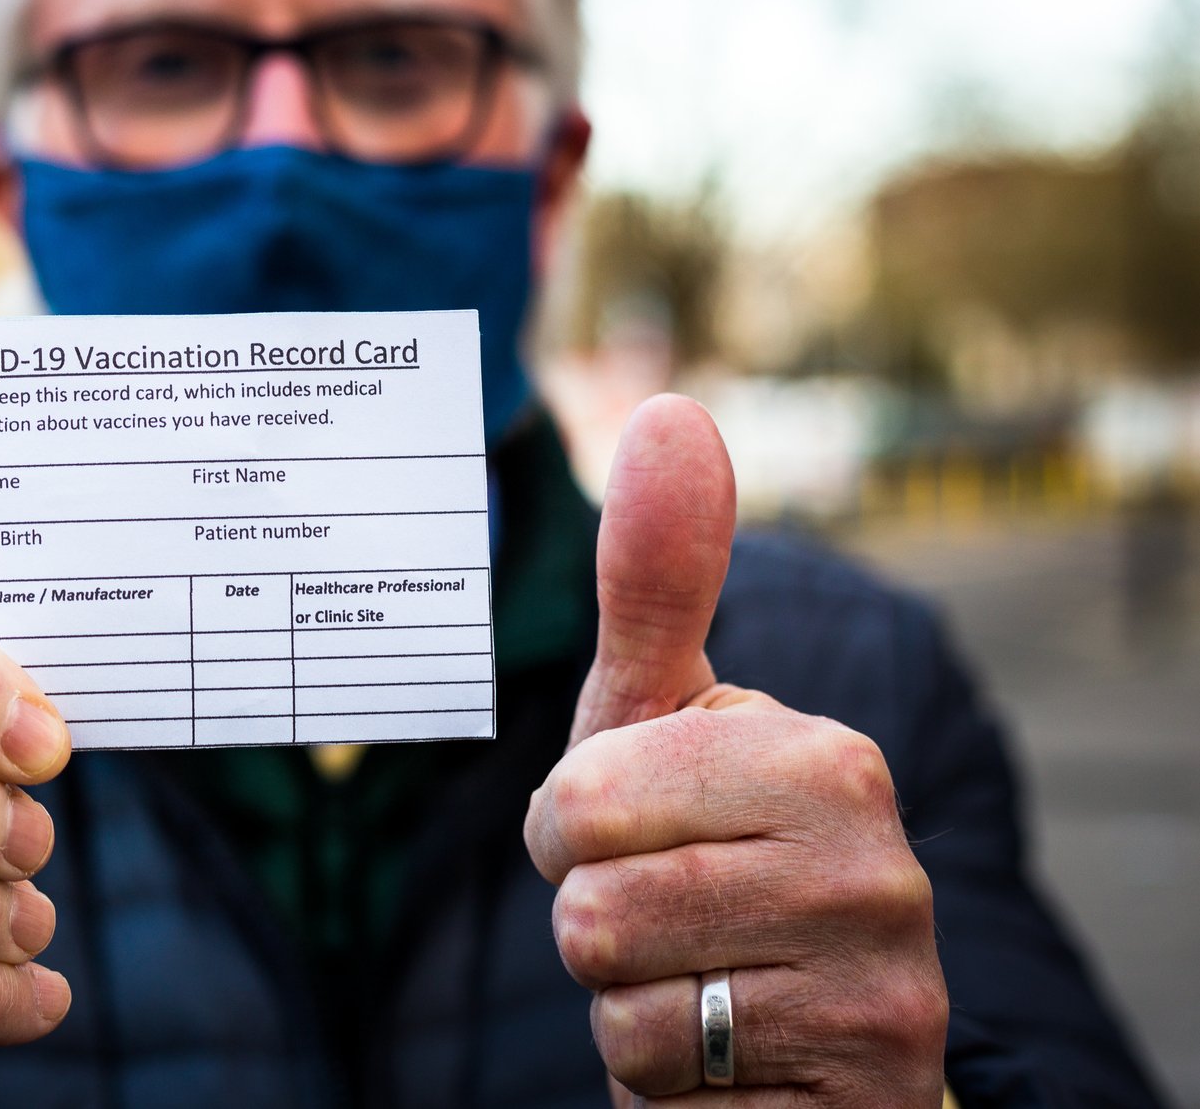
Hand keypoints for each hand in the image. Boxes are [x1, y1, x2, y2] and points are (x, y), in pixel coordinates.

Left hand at [525, 397, 947, 1104]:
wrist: (803, 1030)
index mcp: (824, 757)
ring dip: (627, 998)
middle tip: (665, 910)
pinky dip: (665, 1077)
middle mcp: (878, 866)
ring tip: (697, 973)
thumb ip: (660, 578)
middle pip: (592, 904)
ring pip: (620, 997)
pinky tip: (727, 1050)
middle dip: (592, 915)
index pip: (582, 800)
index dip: (571, 831)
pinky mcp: (861, 1087)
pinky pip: (660, 1082)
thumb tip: (671, 411)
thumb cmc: (700, 845)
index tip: (634, 829)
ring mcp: (882, 988)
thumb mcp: (660, 717)